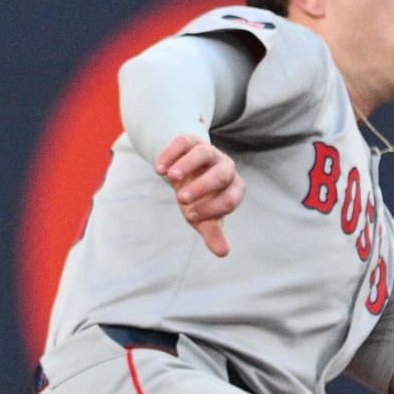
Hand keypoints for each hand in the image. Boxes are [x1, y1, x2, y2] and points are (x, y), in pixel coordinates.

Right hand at [156, 134, 240, 257]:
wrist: (186, 172)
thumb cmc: (198, 199)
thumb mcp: (203, 216)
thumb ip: (213, 232)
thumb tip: (223, 253)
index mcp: (234, 188)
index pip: (230, 199)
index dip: (213, 209)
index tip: (190, 216)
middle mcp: (226, 168)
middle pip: (222, 175)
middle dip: (203, 187)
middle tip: (181, 199)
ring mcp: (209, 152)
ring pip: (204, 153)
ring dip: (187, 164)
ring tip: (170, 177)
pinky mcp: (191, 141)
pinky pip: (184, 142)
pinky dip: (171, 153)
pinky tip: (159, 168)